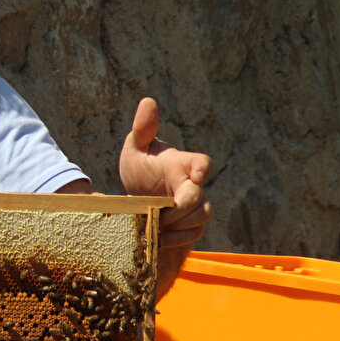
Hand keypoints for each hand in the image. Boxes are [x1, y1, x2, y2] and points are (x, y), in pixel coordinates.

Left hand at [119, 98, 211, 296]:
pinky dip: (181, 238)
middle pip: (200, 197)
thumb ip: (143, 128)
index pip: (202, 163)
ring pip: (202, 216)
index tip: (196, 177)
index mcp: (182, 163)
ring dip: (180, 225)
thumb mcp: (136, 147)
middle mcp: (192, 184)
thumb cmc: (141, 166)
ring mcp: (194, 205)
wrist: (138, 193)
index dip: (203, 169)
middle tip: (157, 213)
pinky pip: (196, 233)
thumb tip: (147, 101)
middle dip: (180, 207)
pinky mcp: (190, 223)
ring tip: (156, 227)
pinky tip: (161, 239)